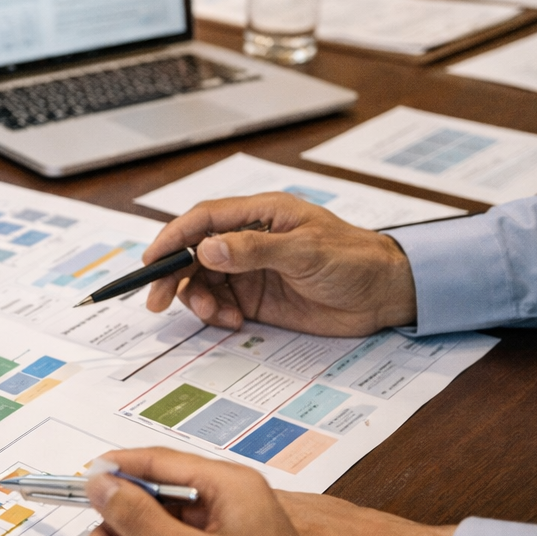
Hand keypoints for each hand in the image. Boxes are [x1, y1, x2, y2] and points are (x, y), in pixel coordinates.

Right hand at [143, 193, 417, 334]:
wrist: (385, 295)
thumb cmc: (353, 260)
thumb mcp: (305, 251)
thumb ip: (254, 250)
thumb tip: (208, 249)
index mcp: (261, 214)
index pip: (204, 219)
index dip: (173, 237)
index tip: (151, 261)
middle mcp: (249, 238)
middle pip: (194, 252)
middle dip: (173, 276)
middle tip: (157, 301)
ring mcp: (251, 269)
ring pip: (203, 280)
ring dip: (198, 299)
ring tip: (217, 316)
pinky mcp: (255, 296)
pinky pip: (220, 302)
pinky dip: (217, 314)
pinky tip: (234, 322)